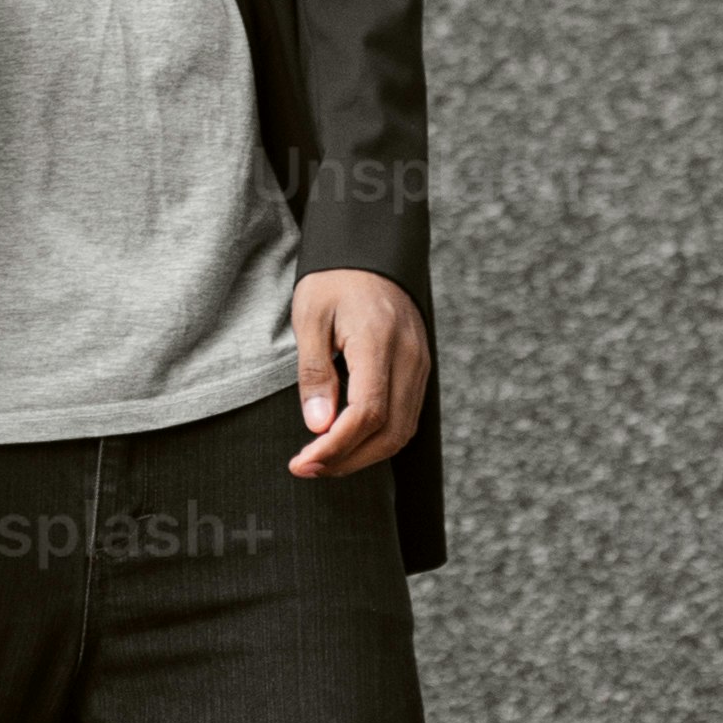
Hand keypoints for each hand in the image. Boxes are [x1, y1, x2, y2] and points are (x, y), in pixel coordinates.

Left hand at [283, 272, 429, 479]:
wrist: (370, 255)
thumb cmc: (332, 282)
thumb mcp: (310, 318)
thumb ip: (314, 373)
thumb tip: (318, 427)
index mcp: (378, 340)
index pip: (367, 412)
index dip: (336, 447)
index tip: (302, 462)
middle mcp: (409, 357)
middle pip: (390, 432)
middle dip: (348, 460)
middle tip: (306, 468)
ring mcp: (420, 364)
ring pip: (402, 431)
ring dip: (363, 455)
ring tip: (323, 461)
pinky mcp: (420, 370)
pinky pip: (406, 417)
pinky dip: (378, 439)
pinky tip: (347, 442)